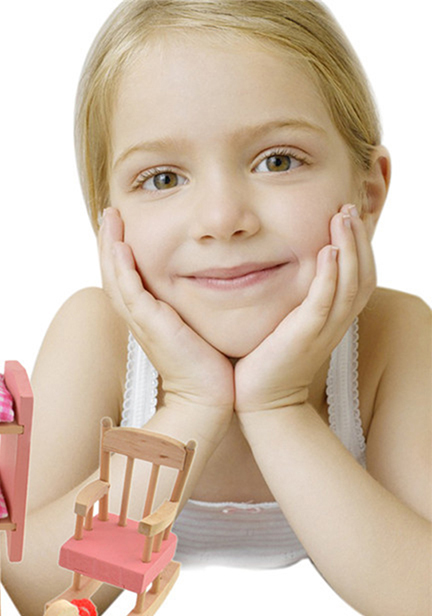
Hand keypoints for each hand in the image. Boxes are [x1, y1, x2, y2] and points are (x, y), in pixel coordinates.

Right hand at [100, 207, 234, 415]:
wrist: (208, 395)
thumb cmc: (208, 364)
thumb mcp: (197, 326)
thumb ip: (194, 306)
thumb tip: (209, 285)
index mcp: (148, 315)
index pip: (126, 276)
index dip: (120, 250)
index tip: (124, 224)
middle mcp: (139, 316)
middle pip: (113, 272)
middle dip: (109, 240)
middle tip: (110, 211)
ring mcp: (142, 320)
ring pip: (115, 277)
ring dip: (109, 246)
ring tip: (110, 217)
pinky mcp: (151, 325)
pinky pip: (130, 291)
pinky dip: (122, 268)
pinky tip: (121, 246)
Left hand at [234, 204, 375, 413]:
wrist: (261, 400)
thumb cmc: (267, 361)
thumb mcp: (286, 324)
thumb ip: (293, 299)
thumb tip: (279, 270)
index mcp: (333, 317)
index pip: (358, 274)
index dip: (358, 245)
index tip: (347, 215)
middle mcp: (335, 321)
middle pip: (362, 272)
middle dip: (358, 238)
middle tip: (349, 207)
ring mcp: (322, 329)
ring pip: (349, 282)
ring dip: (349, 247)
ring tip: (343, 216)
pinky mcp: (304, 336)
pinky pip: (324, 301)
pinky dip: (329, 276)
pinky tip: (328, 251)